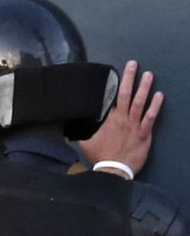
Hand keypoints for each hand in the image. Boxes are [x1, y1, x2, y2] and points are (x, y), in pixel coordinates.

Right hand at [79, 60, 163, 176]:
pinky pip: (151, 117)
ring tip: (148, 75)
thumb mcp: (86, 142)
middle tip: (133, 64)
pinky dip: (155, 105)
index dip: (112, 85)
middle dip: (129, 78)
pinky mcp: (144, 133)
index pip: (110, 98)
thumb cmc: (100, 156)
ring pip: (140, 102)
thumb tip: (76, 122)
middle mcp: (121, 119)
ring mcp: (134, 125)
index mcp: (107, 120)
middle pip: (126, 95)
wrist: (113, 170)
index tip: (114, 73)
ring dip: (144, 87)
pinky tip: (159, 95)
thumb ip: (84, 129)